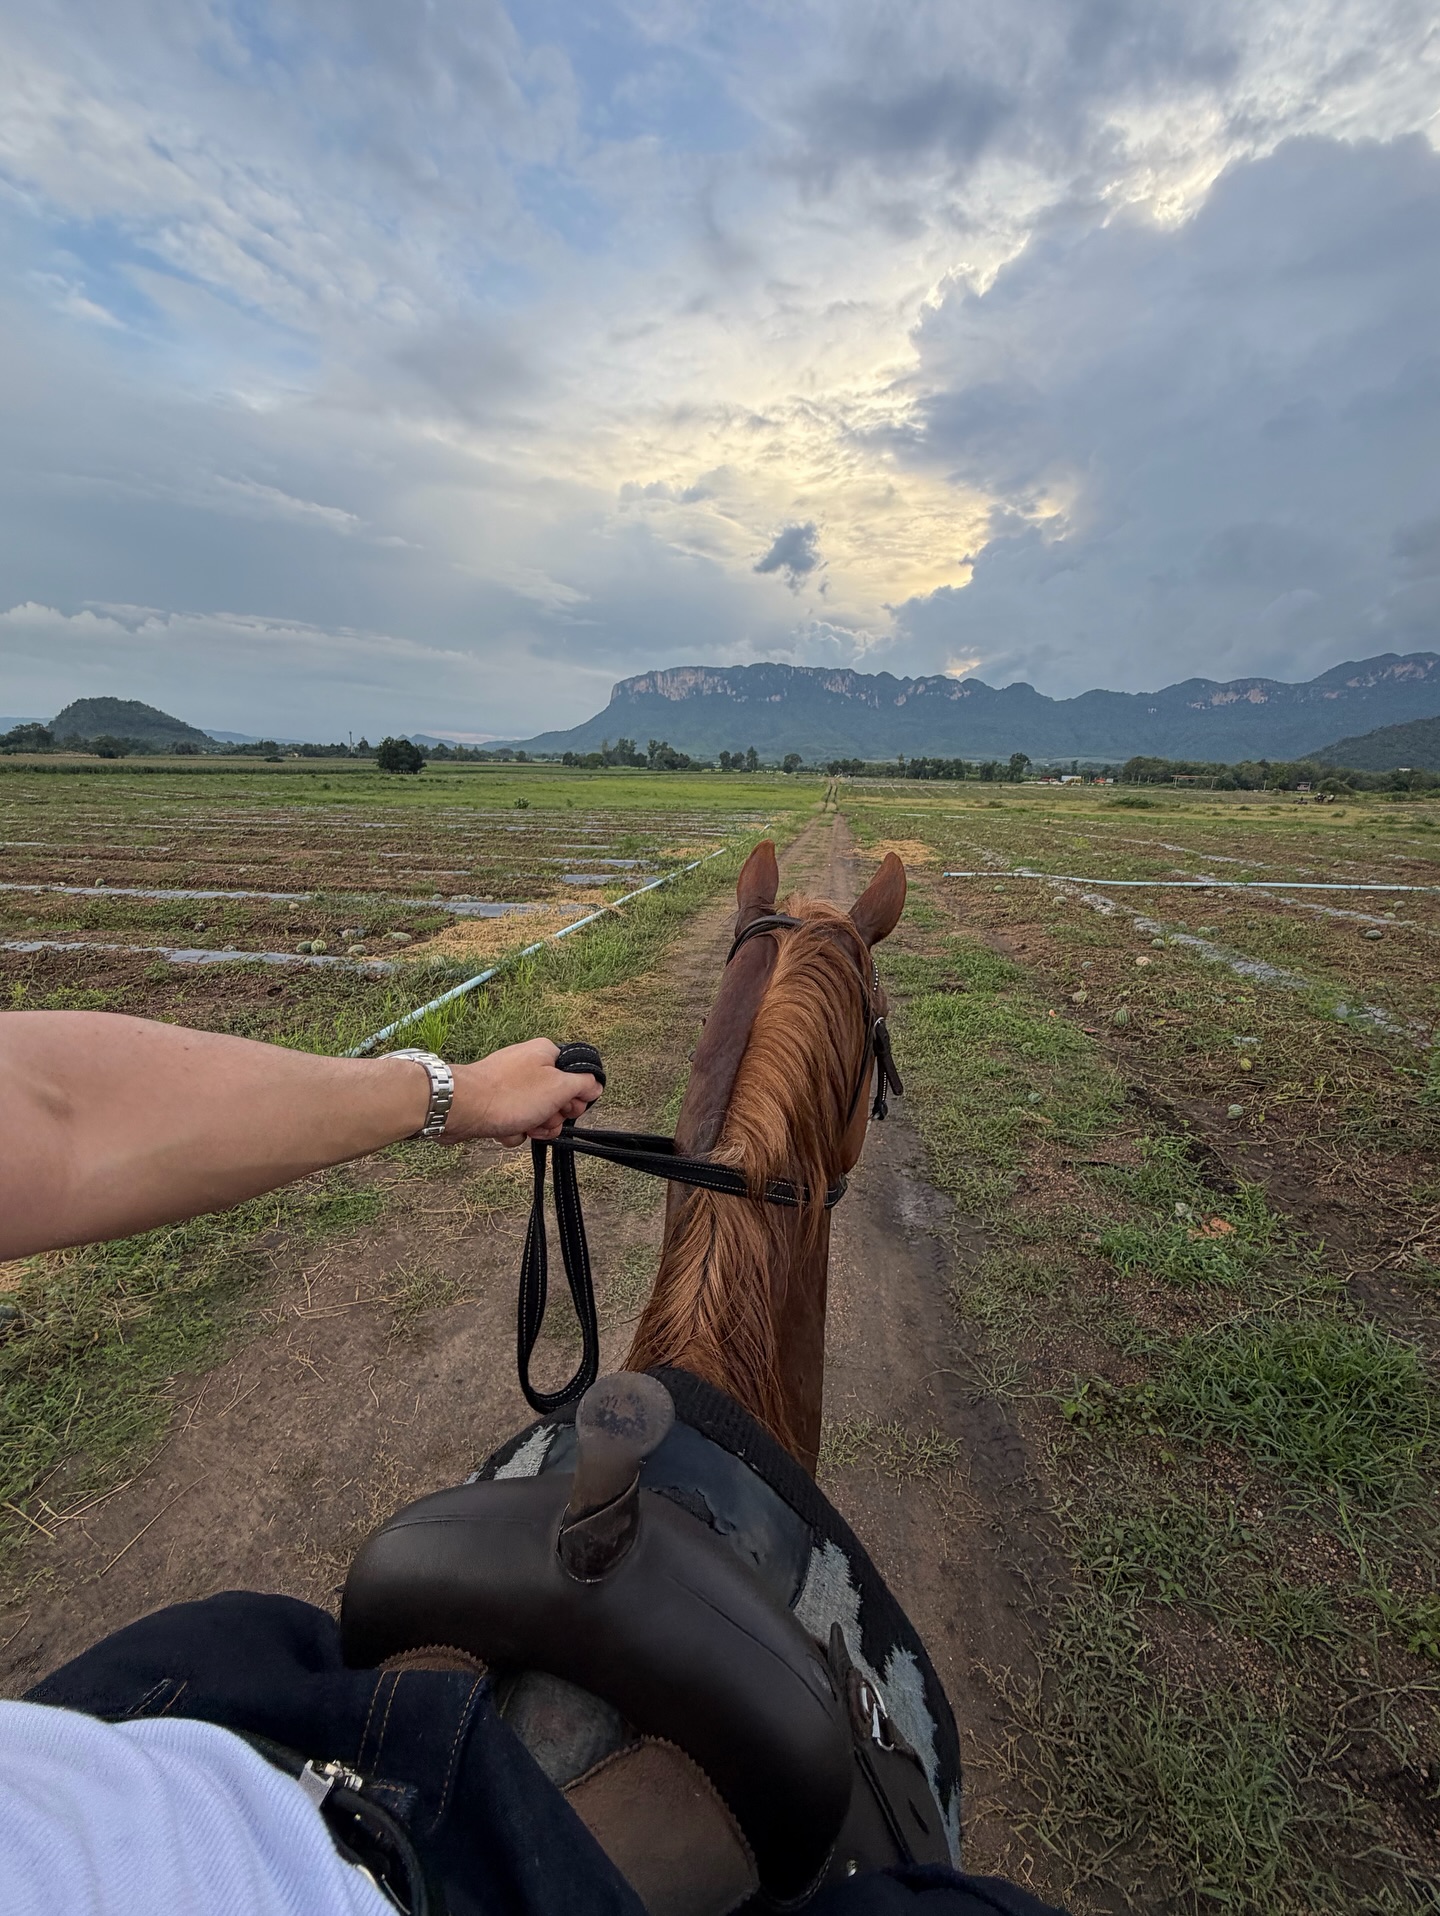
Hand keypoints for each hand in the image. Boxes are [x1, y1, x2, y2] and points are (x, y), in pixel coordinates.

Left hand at [441, 1038, 601, 1145]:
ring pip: (536, 1113)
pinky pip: (515, 1120)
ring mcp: (510, 1083)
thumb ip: (584, 1085)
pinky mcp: (495, 1101)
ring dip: (533, 1127)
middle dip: (552, 1117)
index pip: (576, 1076)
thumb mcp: (559, 1087)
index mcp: (546, 1053)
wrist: (462, 1108)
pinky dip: (513, 1130)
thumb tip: (595, 1086)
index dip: (575, 1098)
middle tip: (541, 1118)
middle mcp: (528, 1064)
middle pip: (557, 1098)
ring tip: (521, 1126)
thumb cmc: (509, 1095)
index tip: (567, 1107)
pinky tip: (504, 1129)